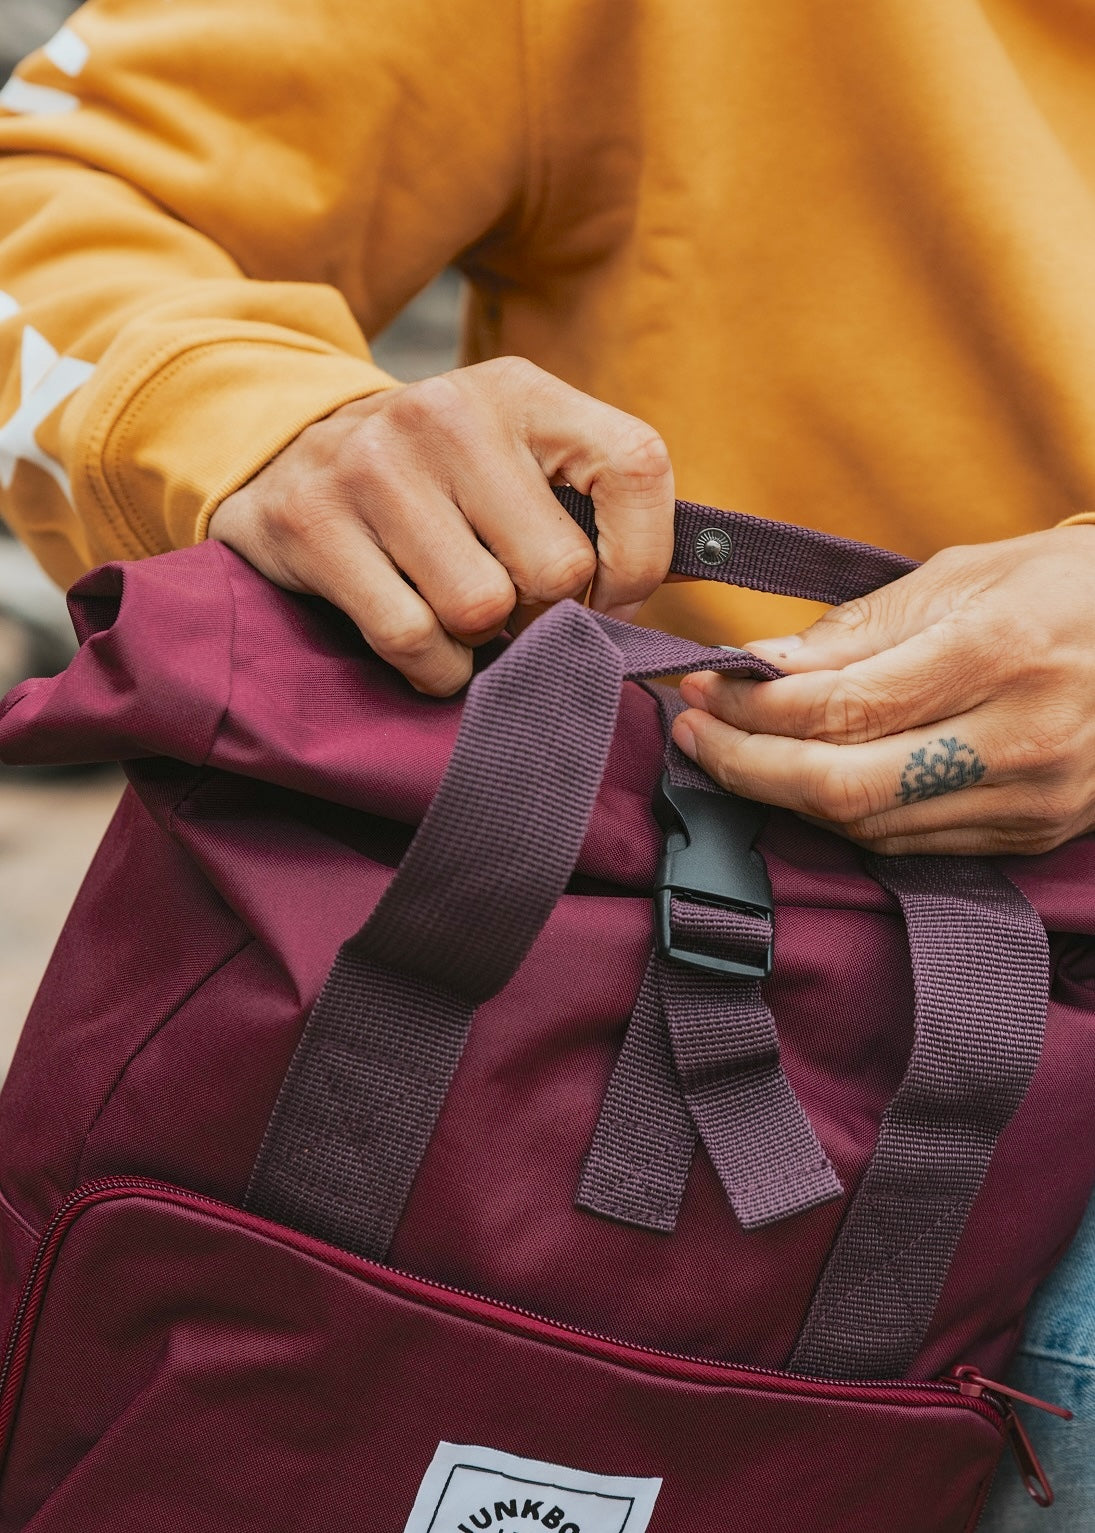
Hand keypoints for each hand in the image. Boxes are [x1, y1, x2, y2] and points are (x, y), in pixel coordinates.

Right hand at [208, 357, 672, 693]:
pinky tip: (427, 645)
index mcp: (520, 391)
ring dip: (483, 644)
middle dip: (547, 615)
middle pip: (557, 569)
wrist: (287, 451)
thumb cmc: (439, 477)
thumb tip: (698, 569)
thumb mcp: (520, 456)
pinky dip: (434, 669)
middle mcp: (447, 414)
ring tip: (463, 618)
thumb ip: (602, 506)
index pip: (634, 467)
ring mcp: (372, 465)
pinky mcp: (312, 522)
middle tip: (518, 610)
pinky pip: (412, 639)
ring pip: (481, 611)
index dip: (642, 559)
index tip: (613, 596)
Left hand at [672, 527, 1094, 855]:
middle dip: (747, 766)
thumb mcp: (966, 575)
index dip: (754, 705)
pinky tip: (804, 783)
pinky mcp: (1034, 833)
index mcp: (999, 652)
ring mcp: (1033, 799)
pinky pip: (911, 844)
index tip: (701, 684)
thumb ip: (858, 630)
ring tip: (733, 753)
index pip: (842, 706)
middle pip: (844, 786)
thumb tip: (760, 666)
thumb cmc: (1066, 588)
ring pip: (871, 827)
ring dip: (785, 797)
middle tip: (693, 733)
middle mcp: (1020, 738)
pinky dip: (844, 819)